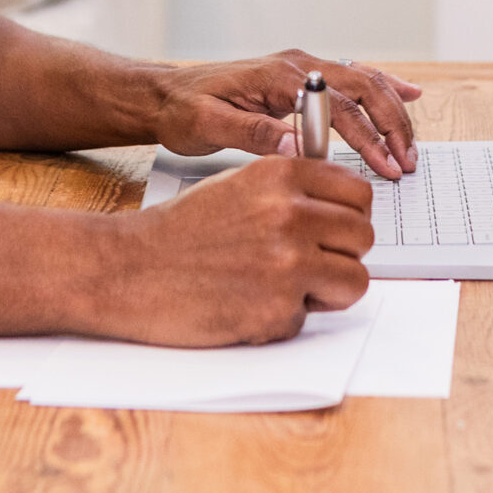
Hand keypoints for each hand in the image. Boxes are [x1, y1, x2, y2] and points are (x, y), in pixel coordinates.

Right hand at [117, 157, 372, 343]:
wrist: (128, 270)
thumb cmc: (177, 231)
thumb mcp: (234, 186)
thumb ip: (287, 190)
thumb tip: (336, 206)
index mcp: (279, 176)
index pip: (357, 193)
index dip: (348, 214)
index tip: (335, 227)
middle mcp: (289, 214)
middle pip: (363, 236)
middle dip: (341, 253)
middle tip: (309, 262)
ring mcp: (287, 263)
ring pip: (355, 280)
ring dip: (326, 289)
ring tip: (283, 286)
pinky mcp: (278, 309)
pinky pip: (313, 317)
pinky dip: (287, 317)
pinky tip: (250, 303)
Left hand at [153, 50, 420, 178]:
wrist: (165, 95)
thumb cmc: (182, 110)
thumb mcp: (207, 125)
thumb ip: (251, 133)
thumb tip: (295, 146)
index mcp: (278, 75)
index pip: (338, 106)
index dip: (368, 137)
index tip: (386, 166)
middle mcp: (296, 66)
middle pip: (363, 88)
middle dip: (391, 125)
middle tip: (407, 163)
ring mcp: (301, 69)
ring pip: (364, 82)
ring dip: (391, 113)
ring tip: (409, 147)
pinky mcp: (300, 79)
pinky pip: (352, 80)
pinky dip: (383, 88)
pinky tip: (408, 94)